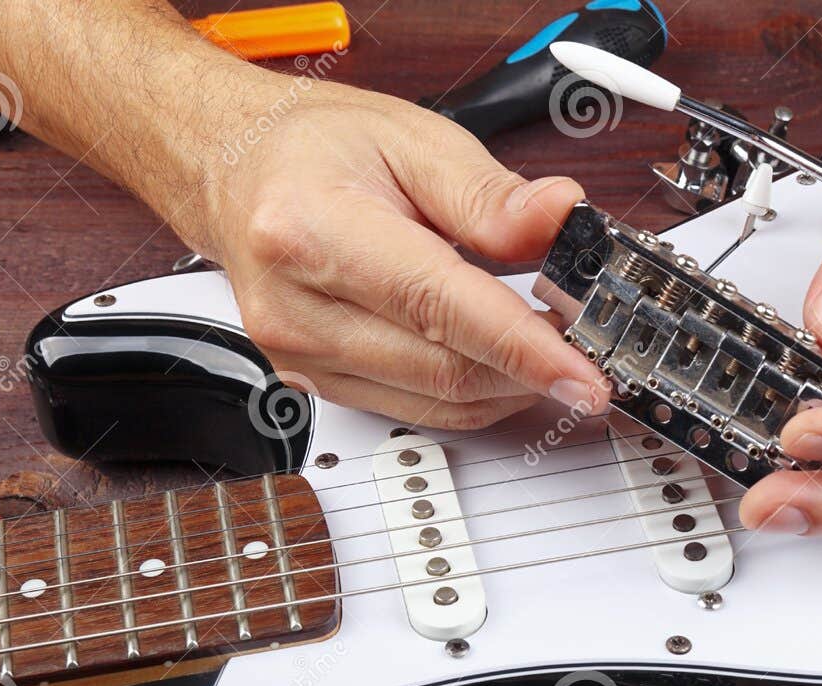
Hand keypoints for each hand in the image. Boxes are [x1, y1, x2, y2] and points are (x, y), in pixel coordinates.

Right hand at [180, 76, 611, 428]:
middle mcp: (300, 308)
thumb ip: (491, 194)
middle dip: (533, 368)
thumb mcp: (411, 138)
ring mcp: (303, 358)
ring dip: (511, 387)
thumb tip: (562, 220)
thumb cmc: (311, 151)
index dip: (524, 348)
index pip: (440, 307)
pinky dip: (476, 394)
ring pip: (441, 405)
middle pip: (447, 370)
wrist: (230, 171)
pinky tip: (503, 362)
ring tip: (553, 347)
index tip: (585, 373)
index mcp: (314, 230)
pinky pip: (422, 411)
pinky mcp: (318, 385)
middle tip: (591, 345)